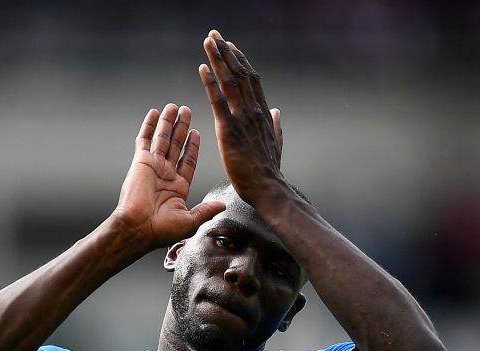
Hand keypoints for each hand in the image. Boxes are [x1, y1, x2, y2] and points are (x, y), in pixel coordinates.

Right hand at [113, 103, 224, 250]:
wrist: (138, 228)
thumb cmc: (162, 230)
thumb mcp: (190, 221)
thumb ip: (206, 210)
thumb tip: (222, 206)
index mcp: (178, 187)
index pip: (188, 160)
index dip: (192, 146)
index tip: (196, 132)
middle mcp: (165, 174)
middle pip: (176, 145)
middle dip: (181, 128)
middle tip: (186, 110)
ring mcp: (153, 166)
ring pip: (162, 139)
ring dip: (168, 122)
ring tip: (174, 107)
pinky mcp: (141, 162)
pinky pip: (144, 140)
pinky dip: (149, 126)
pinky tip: (153, 113)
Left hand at [200, 30, 284, 204]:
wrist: (268, 188)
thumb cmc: (269, 171)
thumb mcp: (276, 143)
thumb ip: (276, 126)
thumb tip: (276, 111)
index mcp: (263, 113)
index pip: (252, 80)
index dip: (241, 61)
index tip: (232, 47)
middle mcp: (254, 110)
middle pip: (240, 74)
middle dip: (226, 52)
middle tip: (215, 34)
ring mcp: (242, 118)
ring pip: (230, 82)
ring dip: (218, 59)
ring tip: (209, 41)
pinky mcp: (230, 130)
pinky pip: (218, 101)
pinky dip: (210, 83)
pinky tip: (202, 68)